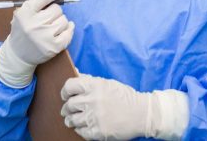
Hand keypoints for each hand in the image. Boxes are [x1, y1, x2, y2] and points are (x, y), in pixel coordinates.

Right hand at [0, 0, 74, 87]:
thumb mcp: (22, 8)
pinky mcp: (54, 48)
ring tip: (49, 27)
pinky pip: (70, 31)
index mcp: (25, 12)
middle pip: (57, 9)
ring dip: (60, 21)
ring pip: (64, 20)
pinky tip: (60, 31)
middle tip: (46, 18)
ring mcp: (44, 38)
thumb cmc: (22, 26)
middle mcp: (34, 25)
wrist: (17, 55)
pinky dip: (69, 29)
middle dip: (54, 11)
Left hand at [60, 75, 188, 140]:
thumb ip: (89, 80)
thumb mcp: (107, 83)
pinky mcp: (98, 132)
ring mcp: (94, 117)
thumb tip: (75, 73)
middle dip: (67, 108)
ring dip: (71, 120)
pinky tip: (85, 125)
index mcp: (95, 86)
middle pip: (69, 105)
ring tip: (75, 119)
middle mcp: (93, 101)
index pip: (69, 86)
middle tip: (69, 109)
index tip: (66, 95)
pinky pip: (80, 132)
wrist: (141, 113)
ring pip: (72, 120)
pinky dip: (80, 129)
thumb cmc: (123, 96)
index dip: (65, 91)